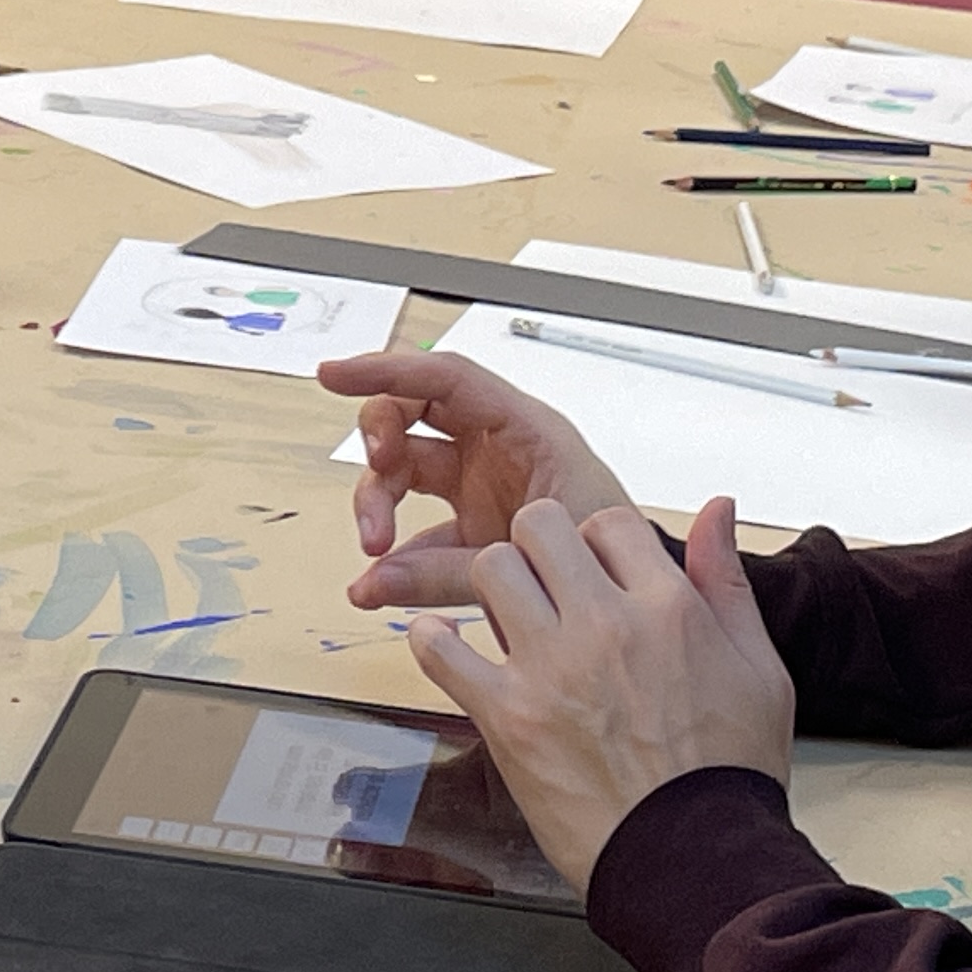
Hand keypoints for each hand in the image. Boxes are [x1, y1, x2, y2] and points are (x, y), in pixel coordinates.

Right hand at [315, 352, 631, 606]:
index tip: (336, 375)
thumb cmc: (615, 556)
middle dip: (379, 439)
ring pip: (404, 469)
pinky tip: (379, 583)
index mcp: (524, 428)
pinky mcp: (472, 526)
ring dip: (378, 502)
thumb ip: (450, 569)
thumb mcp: (534, 553)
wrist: (636, 602)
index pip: (446, 377)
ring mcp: (480, 483)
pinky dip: (396, 555)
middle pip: (412, 413)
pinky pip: (418, 528)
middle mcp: (495, 446)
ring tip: (375, 550)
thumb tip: (378, 578)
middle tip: (375, 476)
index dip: (387, 369)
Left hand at [408, 497, 796, 891]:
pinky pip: (441, 650)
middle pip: (540, 525)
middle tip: (547, 583)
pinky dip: (433, 643)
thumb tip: (717, 508)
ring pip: (490, 569)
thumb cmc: (729, 774)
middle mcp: (605, 625)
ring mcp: (550, 668)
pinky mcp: (507, 715)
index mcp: (667, 607)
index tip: (598, 571)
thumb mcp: (759, 669)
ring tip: (509, 618)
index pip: (609, 518)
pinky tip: (447, 647)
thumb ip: (727, 580)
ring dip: (496, 587)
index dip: (600, 540)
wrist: (695, 862)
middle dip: (540, 546)